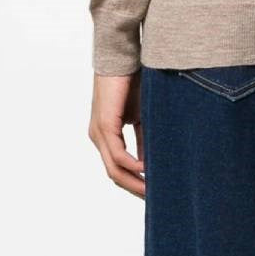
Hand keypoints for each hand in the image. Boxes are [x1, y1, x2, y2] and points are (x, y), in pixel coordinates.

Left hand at [89, 72, 144, 198]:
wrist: (122, 56)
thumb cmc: (132, 81)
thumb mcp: (141, 115)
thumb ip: (144, 137)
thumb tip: (150, 160)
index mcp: (107, 136)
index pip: (119, 168)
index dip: (135, 182)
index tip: (154, 191)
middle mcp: (99, 138)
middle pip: (115, 175)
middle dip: (135, 189)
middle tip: (155, 199)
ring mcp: (100, 133)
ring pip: (114, 169)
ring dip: (134, 182)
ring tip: (153, 190)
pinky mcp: (105, 124)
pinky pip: (118, 154)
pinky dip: (132, 165)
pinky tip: (147, 169)